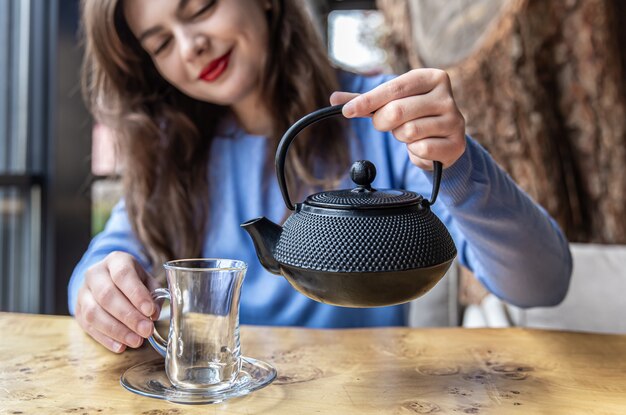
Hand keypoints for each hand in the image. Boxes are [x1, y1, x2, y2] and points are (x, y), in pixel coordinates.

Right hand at [74, 252, 160, 352]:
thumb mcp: (147, 280)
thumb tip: (153, 314)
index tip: (150, 311)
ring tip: (136, 341)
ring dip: (117, 330)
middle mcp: (95, 274)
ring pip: (94, 313)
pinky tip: (120, 346)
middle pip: (107, 295)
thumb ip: (153, 295)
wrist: (108, 279)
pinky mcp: (77, 310)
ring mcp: (83, 292)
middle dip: (129, 316)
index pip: (123, 275)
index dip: (136, 294)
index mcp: (116, 261)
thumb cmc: (133, 281)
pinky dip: (105, 339)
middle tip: (146, 330)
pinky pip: (88, 327)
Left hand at [330, 69, 465, 169]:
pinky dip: (414, 151)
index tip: (346, 111)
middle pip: (397, 110)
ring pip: (408, 132)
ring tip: (409, 133)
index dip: (367, 100)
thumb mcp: (392, 103)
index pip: (393, 87)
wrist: (444, 142)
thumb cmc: (415, 117)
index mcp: (431, 77)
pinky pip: (420, 149)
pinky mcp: (456, 144)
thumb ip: (365, 101)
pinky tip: (422, 145)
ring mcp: (454, 120)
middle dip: (382, 122)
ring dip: (400, 137)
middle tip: (385, 124)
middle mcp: (446, 95)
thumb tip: (334, 99)